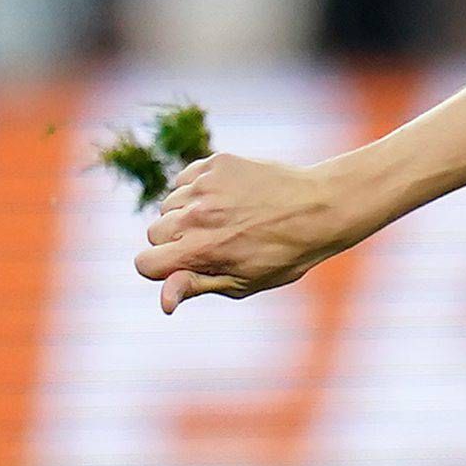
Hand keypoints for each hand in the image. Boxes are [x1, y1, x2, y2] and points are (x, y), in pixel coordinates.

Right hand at [137, 154, 358, 310]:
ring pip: (169, 205)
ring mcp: (205, 186)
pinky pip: (185, 180)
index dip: (161, 269)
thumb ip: (196, 286)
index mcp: (200, 251)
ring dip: (185, 214)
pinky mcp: (215, 163)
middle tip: (211, 243)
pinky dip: (197, 190)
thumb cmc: (283, 255)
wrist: (320, 208)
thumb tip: (163, 302)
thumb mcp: (242, 282)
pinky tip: (226, 198)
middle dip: (173, 242)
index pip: (145, 263)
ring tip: (223, 220)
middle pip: (154, 233)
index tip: (183, 267)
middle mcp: (196, 216)